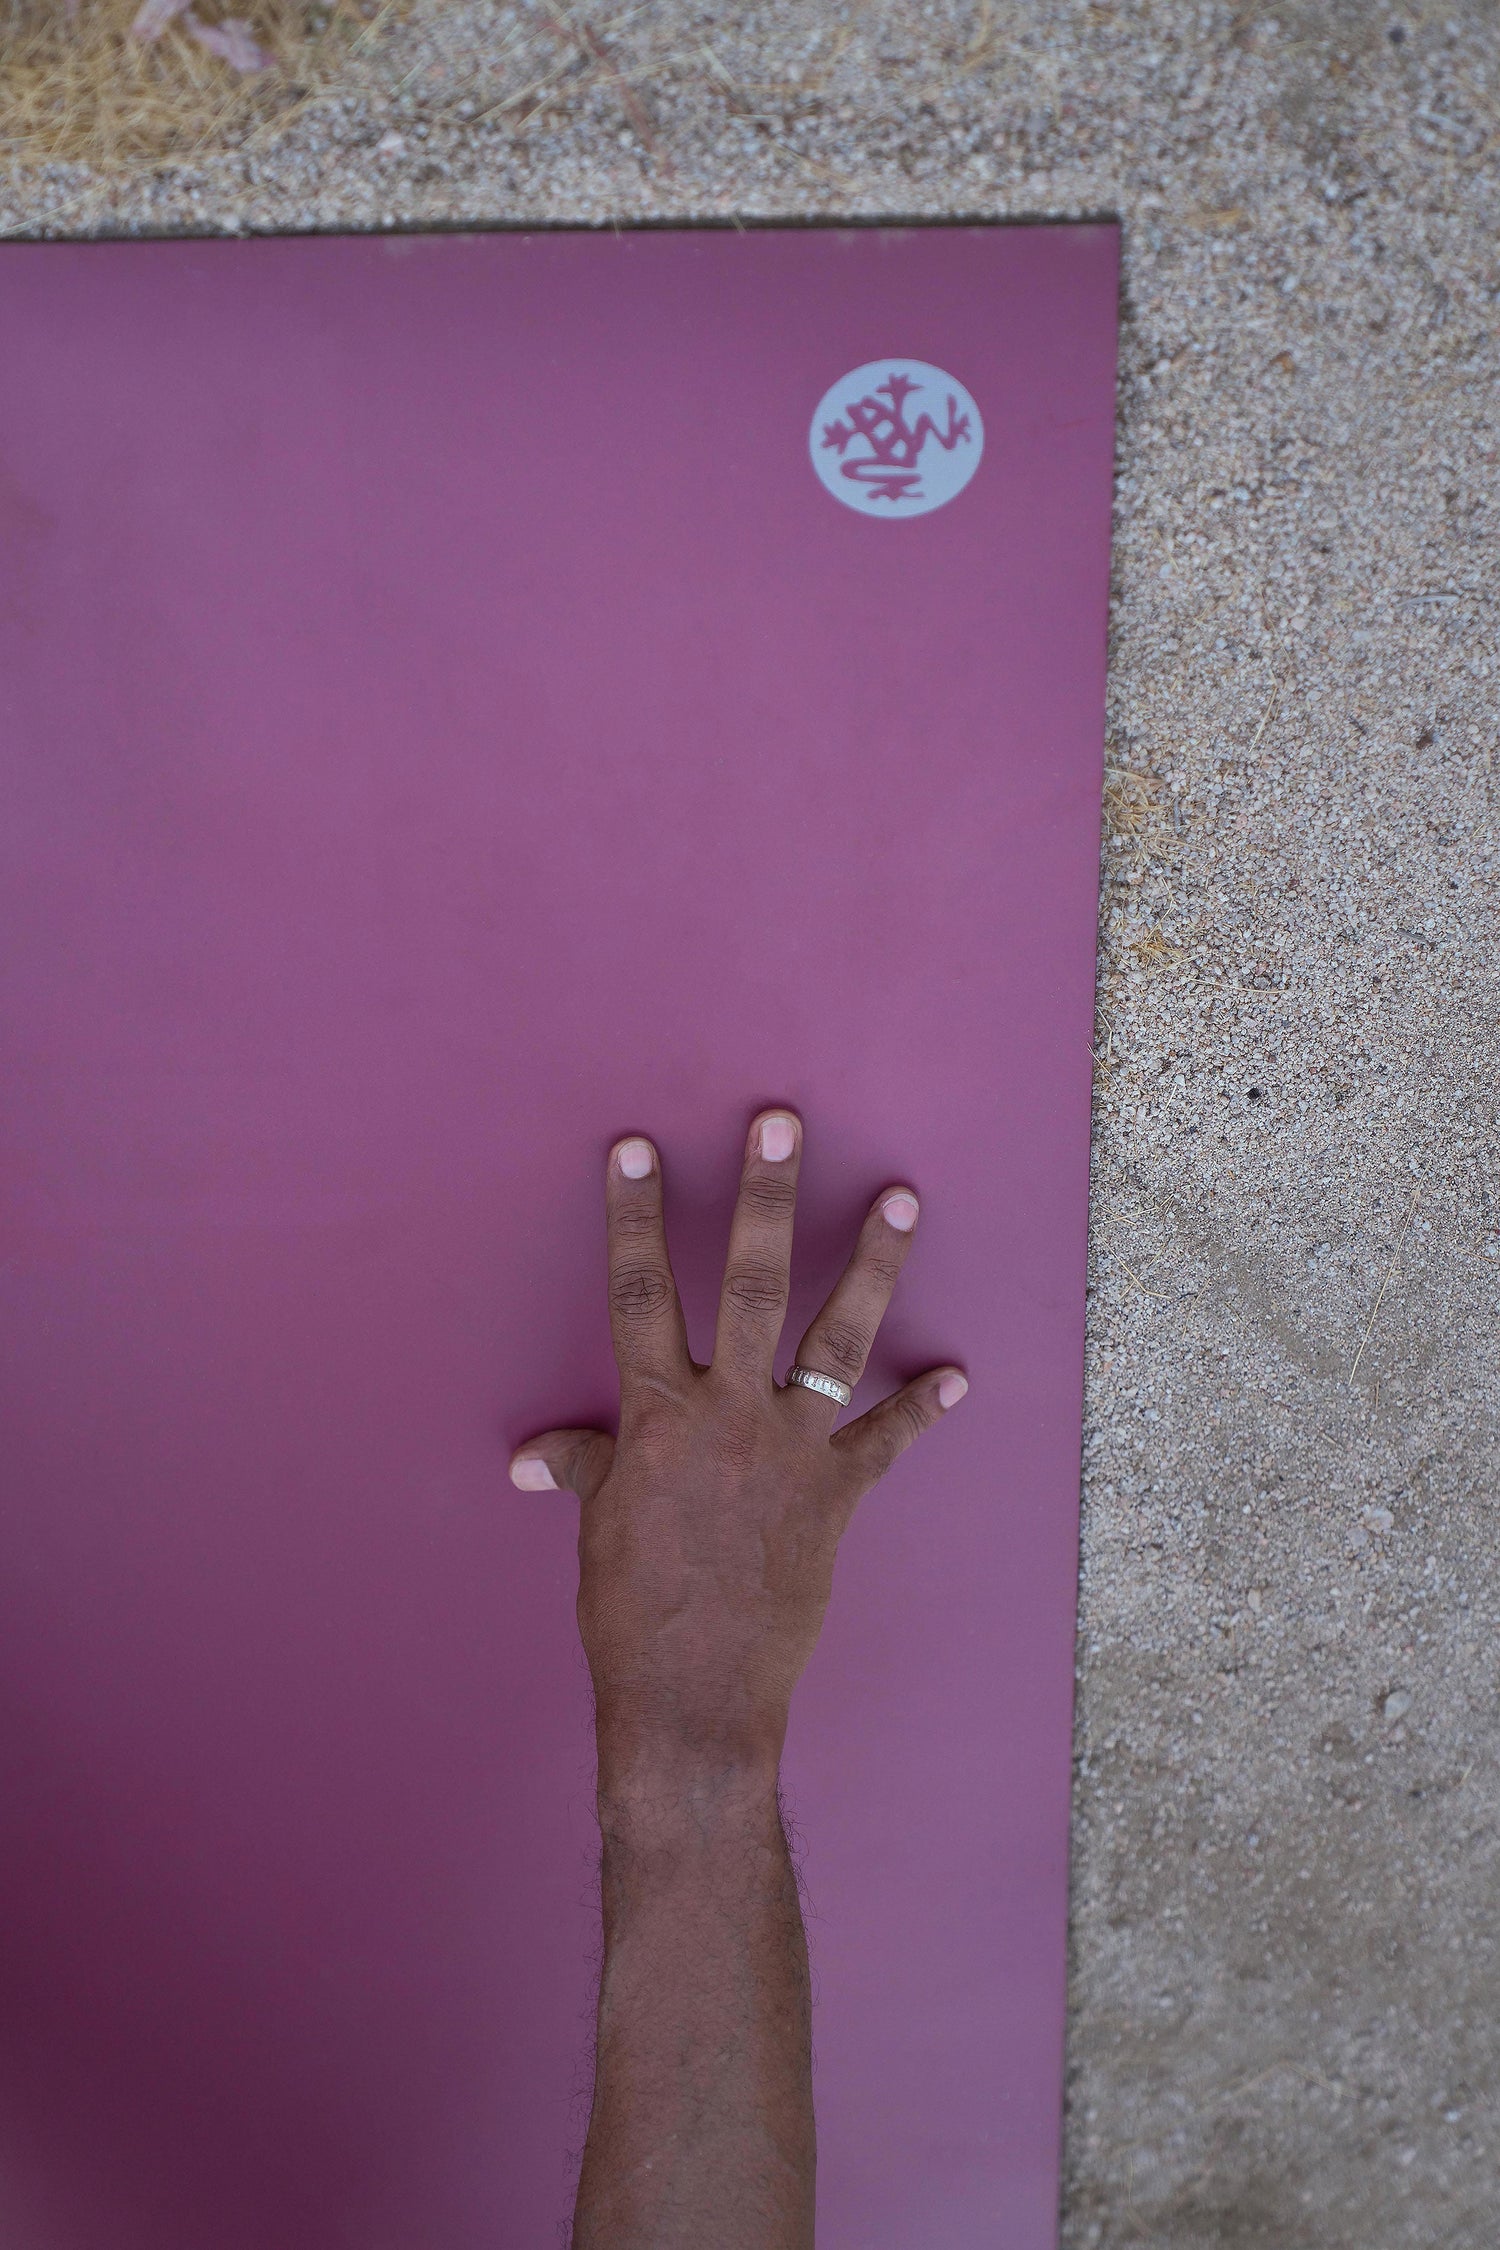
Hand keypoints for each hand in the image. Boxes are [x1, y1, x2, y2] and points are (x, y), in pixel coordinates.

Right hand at [509, 1109, 967, 1793]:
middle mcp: (729, 1415)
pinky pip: (887, 1442)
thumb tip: (531, 1459)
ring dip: (875, 1265)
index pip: (637, 1292)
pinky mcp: (836, 1497)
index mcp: (656, 1414)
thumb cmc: (629, 1611)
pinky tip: (958, 1377)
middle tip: (783, 1124)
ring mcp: (791, 1451)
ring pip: (840, 1339)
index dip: (633, 1215)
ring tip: (903, 1200)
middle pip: (750, 1284)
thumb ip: (581, 1468)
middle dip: (765, 1197)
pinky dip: (922, 1411)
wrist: (692, 1697)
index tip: (635, 1148)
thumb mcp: (597, 1526)